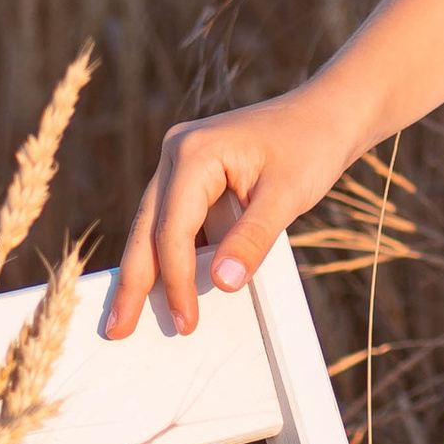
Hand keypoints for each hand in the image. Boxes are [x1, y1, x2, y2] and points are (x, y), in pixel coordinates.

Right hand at [101, 90, 350, 338]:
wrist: (327, 114)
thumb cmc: (311, 148)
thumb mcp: (288, 196)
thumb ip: (253, 239)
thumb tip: (221, 285)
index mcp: (195, 152)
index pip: (173, 229)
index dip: (177, 280)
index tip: (186, 322)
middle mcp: (176, 153)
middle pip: (147, 227)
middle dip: (133, 281)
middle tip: (116, 329)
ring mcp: (180, 161)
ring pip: (154, 225)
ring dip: (146, 271)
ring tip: (127, 317)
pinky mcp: (192, 174)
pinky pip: (175, 219)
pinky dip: (172, 254)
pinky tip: (166, 288)